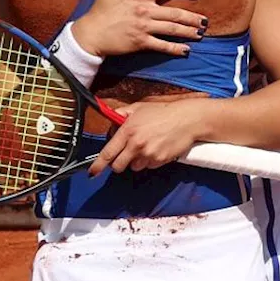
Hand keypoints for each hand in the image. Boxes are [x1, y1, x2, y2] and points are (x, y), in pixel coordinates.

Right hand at [71, 0, 206, 57]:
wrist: (90, 34)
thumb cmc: (99, 11)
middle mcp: (144, 11)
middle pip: (175, 12)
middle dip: (193, 17)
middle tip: (205, 21)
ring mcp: (143, 27)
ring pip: (172, 29)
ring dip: (189, 32)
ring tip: (200, 34)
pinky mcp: (140, 42)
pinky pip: (162, 45)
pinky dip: (176, 49)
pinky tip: (186, 50)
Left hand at [88, 99, 211, 175]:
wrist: (187, 119)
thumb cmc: (163, 112)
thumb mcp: (138, 107)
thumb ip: (121, 113)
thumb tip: (111, 117)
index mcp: (127, 131)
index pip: (108, 153)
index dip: (98, 165)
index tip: (92, 172)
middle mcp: (136, 144)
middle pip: (118, 166)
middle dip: (118, 164)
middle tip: (124, 155)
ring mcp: (148, 154)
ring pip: (134, 167)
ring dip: (136, 161)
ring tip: (146, 146)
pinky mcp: (159, 161)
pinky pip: (149, 166)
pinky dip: (150, 161)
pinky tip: (156, 148)